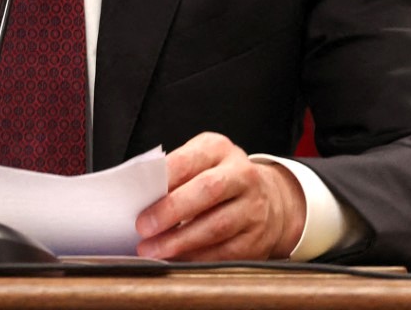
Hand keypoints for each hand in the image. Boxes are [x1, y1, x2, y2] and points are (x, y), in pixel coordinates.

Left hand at [134, 132, 305, 260]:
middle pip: (207, 190)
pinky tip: (176, 260)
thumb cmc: (219, 180)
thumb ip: (174, 175)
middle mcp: (242, 175)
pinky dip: (196, 258)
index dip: (165, 178)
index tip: (139, 195)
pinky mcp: (257, 239)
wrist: (270, 200)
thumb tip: (140, 199)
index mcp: (220, 149)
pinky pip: (224, 253)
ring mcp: (253, 208)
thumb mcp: (200, 163)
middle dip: (171, 210)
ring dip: (179, 242)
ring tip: (152, 250)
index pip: (189, 159)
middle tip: (143, 227)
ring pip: (216, 226)